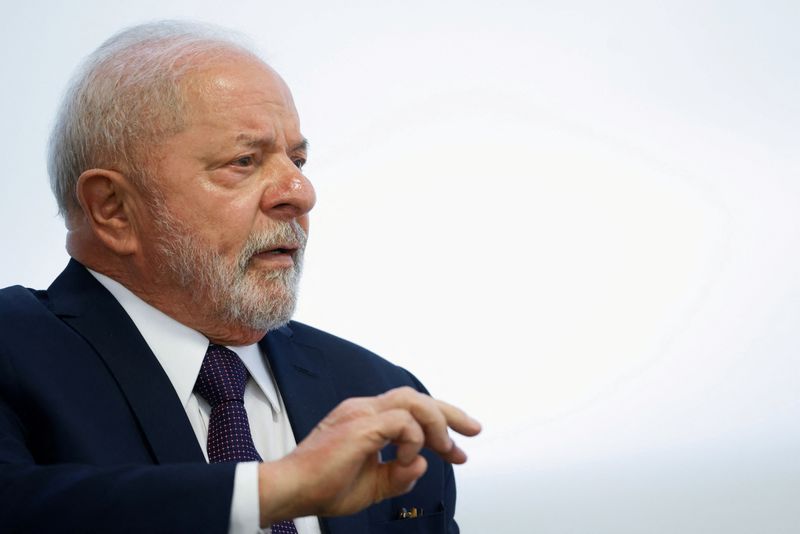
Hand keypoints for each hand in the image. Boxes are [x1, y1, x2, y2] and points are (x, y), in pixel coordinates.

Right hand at [257, 386, 480, 524]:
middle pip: (417, 398)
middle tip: (473, 431)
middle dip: (450, 414)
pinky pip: (402, 423)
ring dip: (436, 424)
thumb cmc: (322, 487)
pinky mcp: (360, 426)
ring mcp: (361, 414)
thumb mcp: (372, 486)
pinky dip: (412, 441)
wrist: (291, 490)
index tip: (455, 450)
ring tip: (446, 448)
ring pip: (413, 401)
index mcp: (365, 419)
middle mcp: (364, 410)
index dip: (439, 426)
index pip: (410, 410)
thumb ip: (398, 476)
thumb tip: (422, 465)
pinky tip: (405, 459)